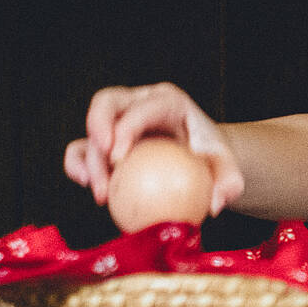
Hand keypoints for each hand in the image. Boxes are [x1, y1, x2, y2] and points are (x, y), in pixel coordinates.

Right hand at [63, 83, 243, 214]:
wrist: (200, 163)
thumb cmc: (213, 161)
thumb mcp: (228, 169)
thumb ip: (229, 184)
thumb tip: (215, 204)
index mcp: (169, 102)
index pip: (144, 107)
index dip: (127, 127)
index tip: (119, 158)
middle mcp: (138, 103)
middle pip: (107, 102)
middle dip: (97, 125)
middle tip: (104, 160)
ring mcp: (118, 121)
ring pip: (92, 130)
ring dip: (89, 160)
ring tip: (102, 193)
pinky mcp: (106, 143)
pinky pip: (83, 150)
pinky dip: (78, 166)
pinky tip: (88, 188)